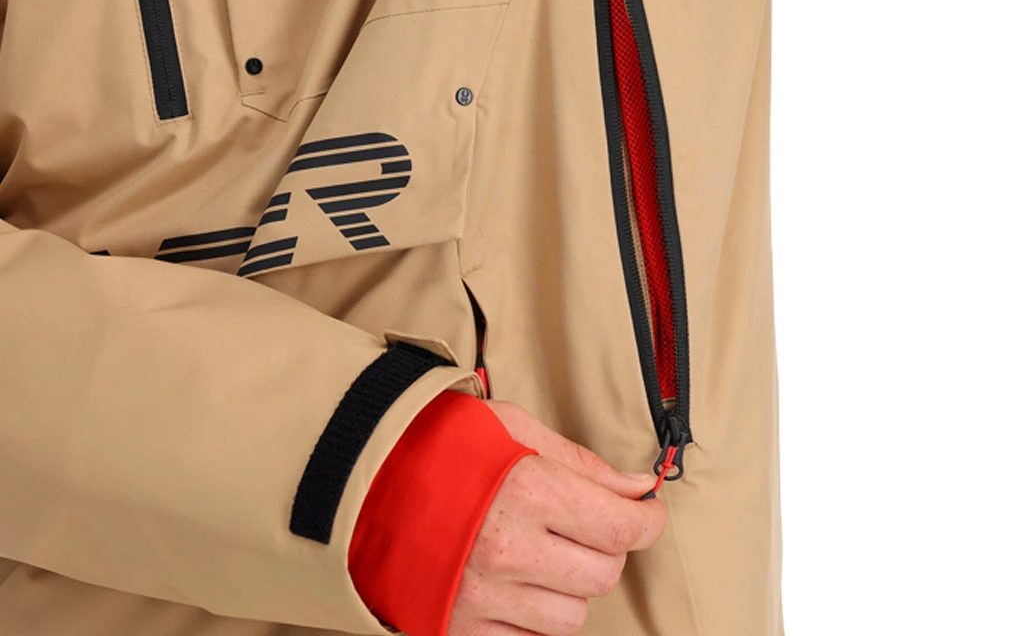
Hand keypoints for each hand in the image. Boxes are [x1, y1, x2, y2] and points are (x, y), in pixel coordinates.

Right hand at [447, 401, 666, 635]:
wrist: (356, 479)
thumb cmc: (435, 442)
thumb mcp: (512, 426)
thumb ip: (580, 462)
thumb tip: (638, 487)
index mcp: (529, 490)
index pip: (621, 527)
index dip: (647, 522)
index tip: (647, 514)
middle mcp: (511, 549)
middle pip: (602, 575)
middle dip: (607, 548)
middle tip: (585, 523)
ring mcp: (485, 596)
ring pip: (571, 617)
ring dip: (570, 587)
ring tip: (542, 551)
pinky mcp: (461, 628)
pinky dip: (533, 617)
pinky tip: (515, 581)